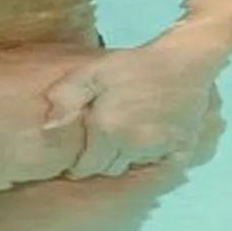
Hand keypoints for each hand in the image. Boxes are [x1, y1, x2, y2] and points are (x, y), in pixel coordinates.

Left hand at [42, 36, 222, 175]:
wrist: (184, 61)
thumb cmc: (134, 65)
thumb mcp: (94, 72)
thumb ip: (67, 97)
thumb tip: (47, 127)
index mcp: (106, 130)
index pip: (84, 167)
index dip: (78, 165)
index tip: (77, 158)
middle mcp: (130, 146)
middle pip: (107, 169)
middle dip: (99, 161)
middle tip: (99, 144)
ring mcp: (157, 150)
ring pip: (130, 168)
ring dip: (122, 160)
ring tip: (121, 141)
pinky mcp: (180, 150)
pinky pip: (157, 168)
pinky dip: (149, 162)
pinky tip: (146, 145)